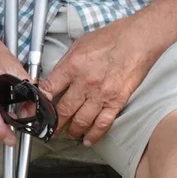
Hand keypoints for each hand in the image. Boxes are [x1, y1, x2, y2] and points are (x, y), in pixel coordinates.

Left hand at [42, 16, 167, 144]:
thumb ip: (67, 62)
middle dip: (53, 123)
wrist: (139, 39)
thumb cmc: (113, 37)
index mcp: (73, 66)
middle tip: (49, 130)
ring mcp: (101, 94)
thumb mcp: (81, 43)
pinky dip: (94, 135)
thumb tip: (56, 78)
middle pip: (63, 110)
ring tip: (68, 134)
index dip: (40, 102)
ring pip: (81, 121)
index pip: (49, 89)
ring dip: (72, 131)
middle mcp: (85, 82)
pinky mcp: (117, 101)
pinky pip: (103, 124)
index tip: (37, 110)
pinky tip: (88, 140)